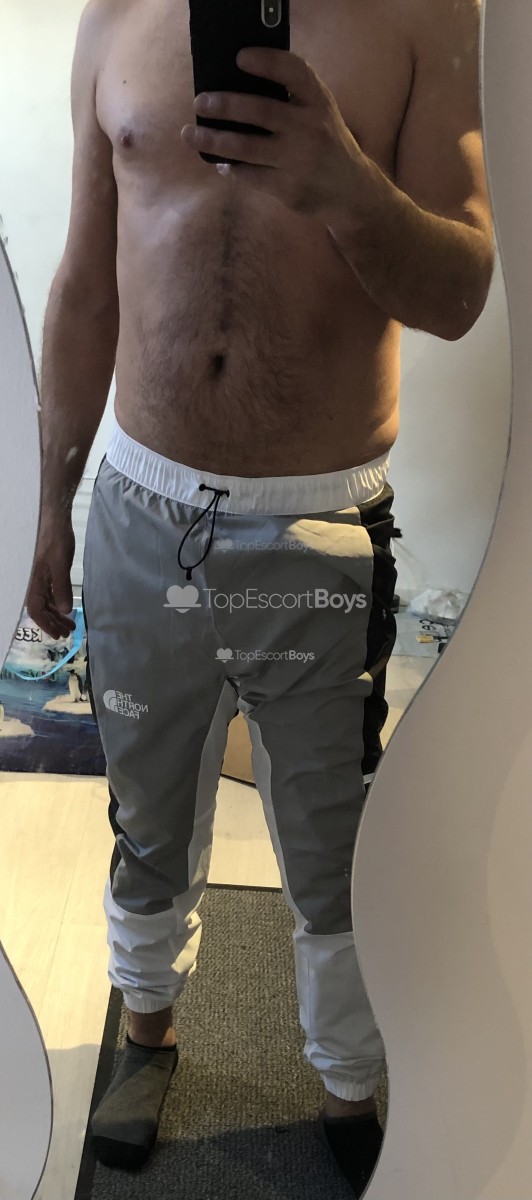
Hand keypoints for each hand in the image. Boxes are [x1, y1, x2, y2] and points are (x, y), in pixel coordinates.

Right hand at [26, 511, 75, 639]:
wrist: (53, 518)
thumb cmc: (55, 538)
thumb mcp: (60, 563)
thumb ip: (62, 587)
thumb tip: (64, 610)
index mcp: (34, 581)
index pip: (35, 610)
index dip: (46, 624)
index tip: (58, 635)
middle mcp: (35, 581)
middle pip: (40, 609)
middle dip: (53, 622)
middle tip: (68, 632)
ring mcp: (41, 577)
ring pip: (45, 602)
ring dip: (56, 615)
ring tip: (70, 624)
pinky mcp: (47, 571)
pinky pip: (49, 593)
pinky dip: (57, 603)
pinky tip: (65, 608)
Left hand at [181, 47, 363, 219]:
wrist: (351, 190)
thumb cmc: (325, 142)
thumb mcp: (319, 113)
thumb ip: (292, 98)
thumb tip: (235, 88)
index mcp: (319, 103)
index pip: (294, 73)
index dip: (267, 62)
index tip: (239, 58)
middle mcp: (311, 129)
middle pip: (260, 111)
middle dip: (224, 105)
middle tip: (199, 101)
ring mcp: (299, 161)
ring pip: (246, 148)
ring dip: (213, 140)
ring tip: (190, 135)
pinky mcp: (289, 189)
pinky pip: (250, 175)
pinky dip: (231, 168)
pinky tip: (221, 163)